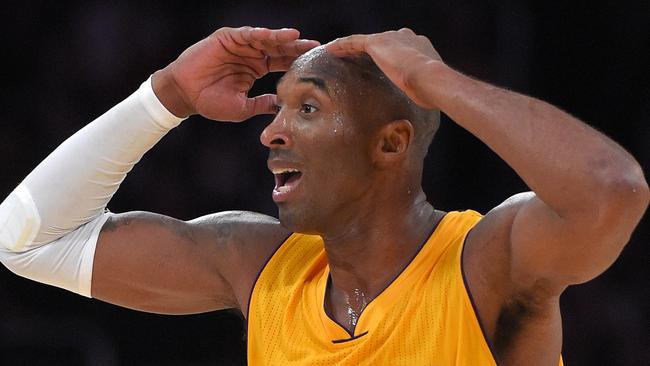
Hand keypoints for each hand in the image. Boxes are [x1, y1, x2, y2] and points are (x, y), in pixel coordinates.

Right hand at [153, 26, 319, 120]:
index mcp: (257, 68)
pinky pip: (245, 34)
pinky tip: (271, 35)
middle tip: (315, 46)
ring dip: (280, 38)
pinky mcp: (226, 39)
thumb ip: (263, 104)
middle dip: (296, 47)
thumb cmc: (211, 103)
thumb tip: (284, 107)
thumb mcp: (244, 108)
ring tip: (296, 37)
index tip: (316, 63)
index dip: (298, 62)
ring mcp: (239, 45)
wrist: (185, 95)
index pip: (282, 63)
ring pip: (265, 39)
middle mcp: (251, 54)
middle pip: (279, 48)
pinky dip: (258, 34)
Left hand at [325, 28, 443, 108]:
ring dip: (351, 47)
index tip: (383, 64)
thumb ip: (419, 87)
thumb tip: (422, 101)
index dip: (390, 55)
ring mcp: (391, 37)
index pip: (400, 49)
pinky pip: (354, 42)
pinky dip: (342, 45)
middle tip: (355, 60)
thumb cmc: (431, 88)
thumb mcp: (425, 86)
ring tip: (338, 53)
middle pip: (382, 43)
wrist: (430, 78)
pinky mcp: (378, 41)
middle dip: (370, 50)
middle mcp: (406, 37)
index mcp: (420, 47)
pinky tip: (330, 50)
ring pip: (366, 41)